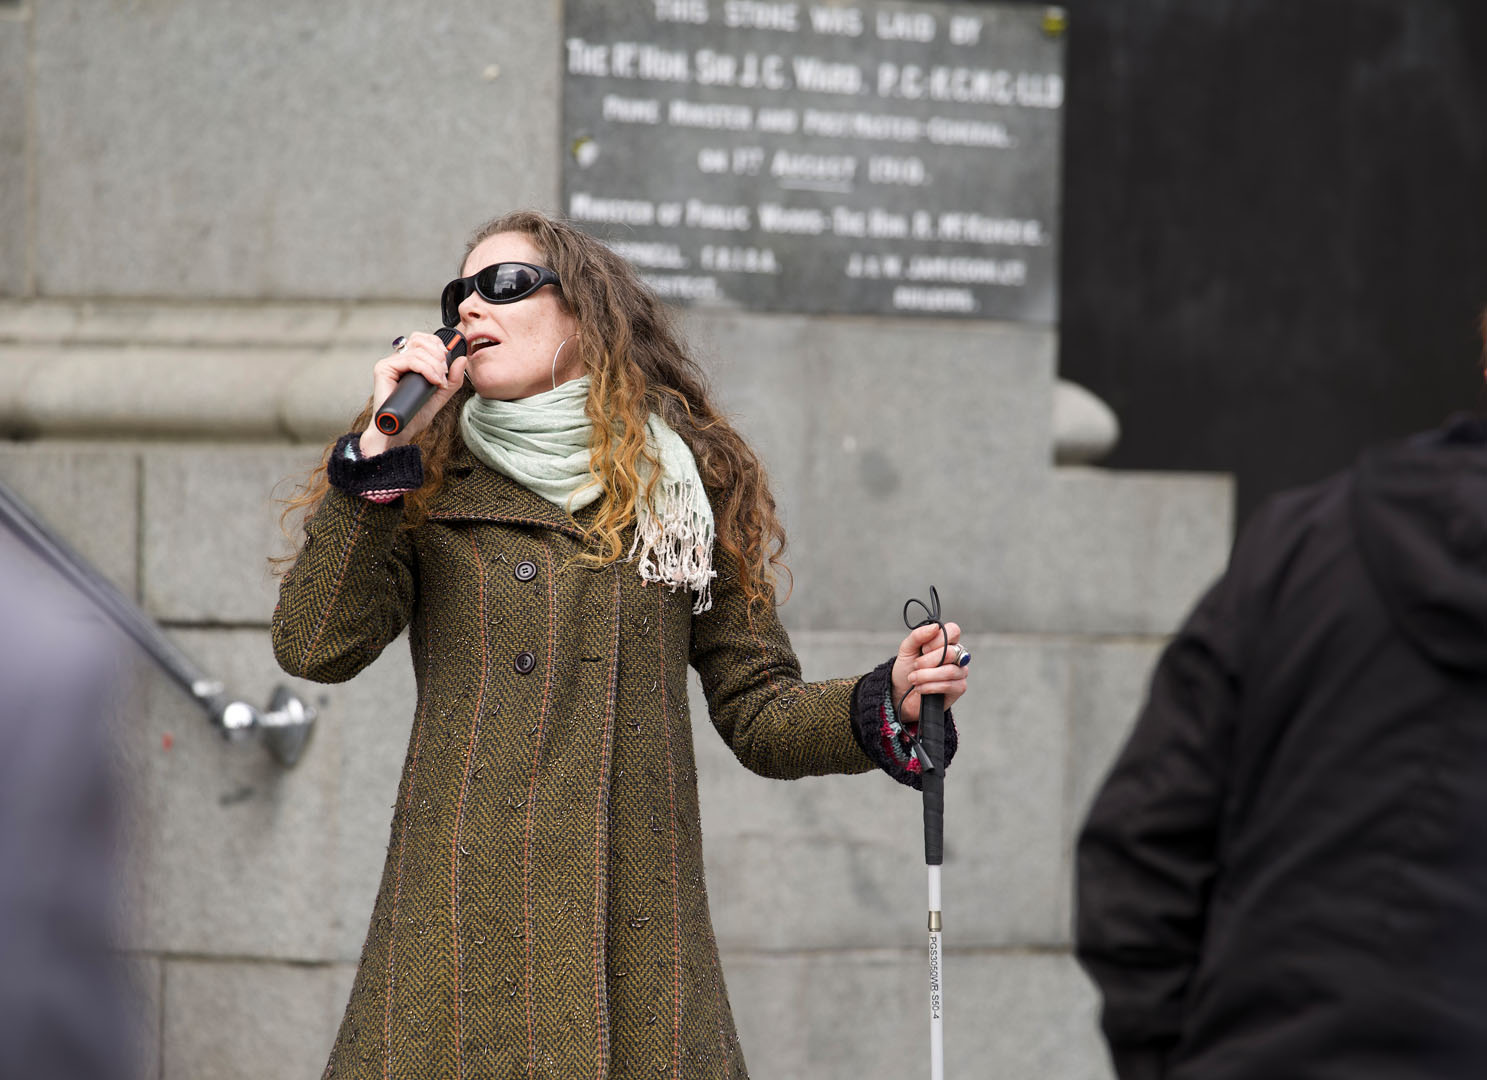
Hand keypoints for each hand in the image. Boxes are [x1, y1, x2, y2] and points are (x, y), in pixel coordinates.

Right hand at [358, 332, 468, 455]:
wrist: (401, 431)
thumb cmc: (415, 414)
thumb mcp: (441, 394)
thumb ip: (452, 379)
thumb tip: (461, 359)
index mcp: (410, 361)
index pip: (424, 340)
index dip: (438, 346)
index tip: (447, 364)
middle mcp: (399, 359)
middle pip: (420, 340)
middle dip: (438, 355)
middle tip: (444, 374)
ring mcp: (390, 363)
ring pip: (418, 351)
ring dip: (435, 366)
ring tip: (439, 382)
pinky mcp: (383, 369)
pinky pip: (409, 360)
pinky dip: (426, 369)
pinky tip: (433, 381)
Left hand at [890, 621, 967, 726]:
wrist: (900, 692)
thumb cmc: (906, 668)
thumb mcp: (906, 649)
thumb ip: (918, 635)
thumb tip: (935, 627)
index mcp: (946, 641)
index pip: (953, 631)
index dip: (936, 640)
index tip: (923, 649)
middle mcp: (956, 655)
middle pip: (950, 652)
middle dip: (927, 661)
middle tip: (915, 666)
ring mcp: (960, 671)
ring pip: (950, 671)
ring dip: (926, 675)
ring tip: (913, 678)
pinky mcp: (959, 688)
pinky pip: (949, 685)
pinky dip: (930, 686)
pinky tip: (920, 688)